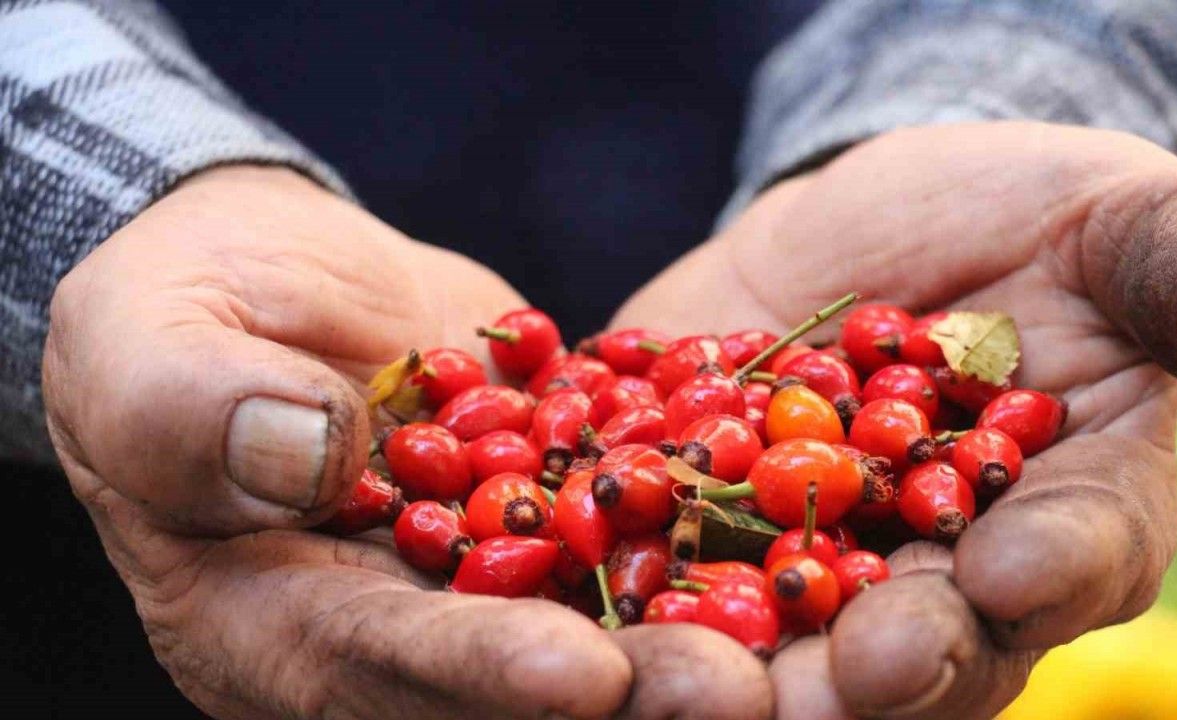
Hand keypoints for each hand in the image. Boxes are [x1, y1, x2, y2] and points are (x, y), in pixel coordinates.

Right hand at [44, 166, 771, 718]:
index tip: (578, 676)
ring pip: (600, 614)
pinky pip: (636, 521)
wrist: (272, 280)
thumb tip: (306, 448)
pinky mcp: (555, 506)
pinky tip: (806, 514)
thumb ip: (192, 404)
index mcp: (273, 622)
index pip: (376, 665)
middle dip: (625, 690)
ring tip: (806, 631)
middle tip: (734, 692)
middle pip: (512, 680)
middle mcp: (398, 626)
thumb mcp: (146, 342)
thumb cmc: (176, 310)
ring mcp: (488, 573)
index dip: (475, 679)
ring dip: (700, 629)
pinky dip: (714, 522)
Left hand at [614, 122, 1176, 718]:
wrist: (864, 230)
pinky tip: (568, 584)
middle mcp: (940, 580)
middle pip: (920, 656)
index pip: (1077, 561)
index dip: (1049, 571)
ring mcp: (807, 572)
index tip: (1009, 565)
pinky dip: (614, 592)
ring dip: (730, 677)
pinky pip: (654, 575)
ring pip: (777, 653)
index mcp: (1068, 517)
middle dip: (879, 673)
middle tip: (837, 682)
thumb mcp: (1110, 213)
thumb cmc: (1018, 220)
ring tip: (684, 678)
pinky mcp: (695, 536)